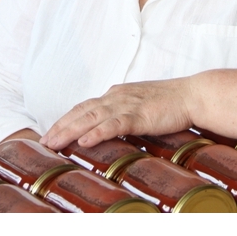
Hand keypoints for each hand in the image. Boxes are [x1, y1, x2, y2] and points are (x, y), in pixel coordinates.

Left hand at [39, 77, 192, 149]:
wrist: (192, 95)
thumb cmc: (169, 102)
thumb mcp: (139, 104)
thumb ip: (123, 112)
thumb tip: (108, 126)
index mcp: (116, 93)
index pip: (85, 106)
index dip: (66, 119)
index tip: (51, 132)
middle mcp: (117, 96)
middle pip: (82, 111)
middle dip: (61, 126)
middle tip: (45, 141)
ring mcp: (127, 104)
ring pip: (92, 117)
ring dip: (71, 130)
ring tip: (55, 142)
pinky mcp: (139, 115)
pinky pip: (114, 124)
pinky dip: (97, 132)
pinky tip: (85, 141)